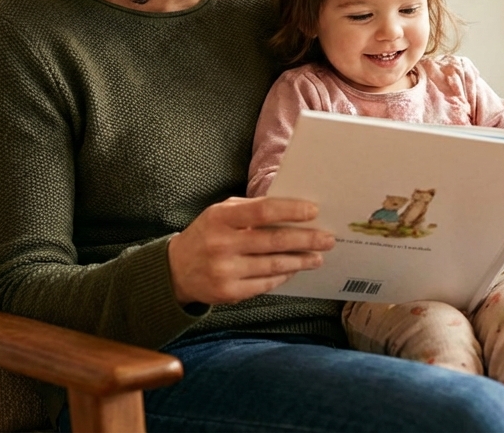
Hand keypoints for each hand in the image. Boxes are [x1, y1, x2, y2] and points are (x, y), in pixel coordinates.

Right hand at [168, 197, 334, 305]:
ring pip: (273, 266)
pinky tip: (294, 270)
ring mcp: (225, 271)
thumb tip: (292, 210)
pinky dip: (283, 276)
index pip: (262, 211)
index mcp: (221, 218)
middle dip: (305, 240)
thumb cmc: (207, 234)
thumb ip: (251, 209)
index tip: (313, 212)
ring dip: (300, 261)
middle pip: (273, 241)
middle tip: (327, 239)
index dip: (290, 211)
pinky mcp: (229, 293)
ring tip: (317, 257)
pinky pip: (265, 284)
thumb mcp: (220, 213)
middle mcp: (222, 244)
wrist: (175, 270)